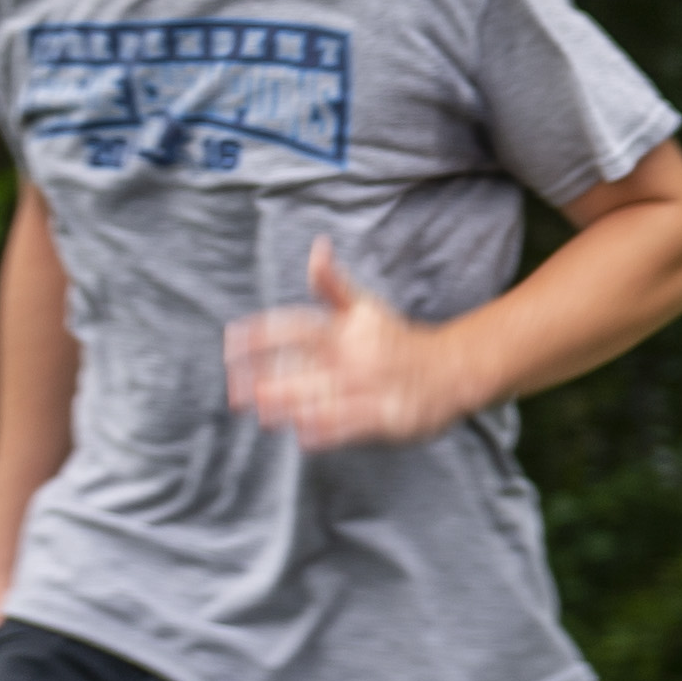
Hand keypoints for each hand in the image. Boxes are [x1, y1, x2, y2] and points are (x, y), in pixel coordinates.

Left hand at [224, 238, 470, 449]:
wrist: (450, 369)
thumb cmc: (396, 340)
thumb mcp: (365, 308)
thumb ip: (332, 284)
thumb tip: (317, 247)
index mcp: (347, 329)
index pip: (299, 326)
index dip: (263, 333)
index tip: (230, 341)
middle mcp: (356, 357)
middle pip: (305, 365)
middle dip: (268, 377)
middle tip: (234, 390)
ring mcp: (372, 387)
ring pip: (325, 396)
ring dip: (292, 404)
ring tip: (262, 411)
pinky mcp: (386, 416)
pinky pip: (352, 425)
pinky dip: (328, 429)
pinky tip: (304, 433)